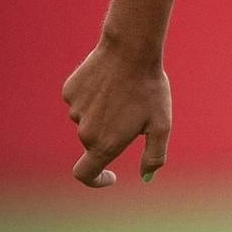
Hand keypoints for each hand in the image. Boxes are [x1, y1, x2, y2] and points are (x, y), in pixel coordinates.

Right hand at [61, 37, 172, 187]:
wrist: (130, 51)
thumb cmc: (150, 89)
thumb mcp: (161, 126)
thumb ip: (154, 157)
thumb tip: (147, 178)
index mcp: (105, 145)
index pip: (85, 174)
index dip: (95, 180)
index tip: (110, 174)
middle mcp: (84, 131)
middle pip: (93, 143)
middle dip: (111, 134)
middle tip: (134, 111)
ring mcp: (74, 110)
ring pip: (87, 120)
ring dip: (104, 113)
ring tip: (124, 92)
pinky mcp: (69, 91)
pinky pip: (81, 101)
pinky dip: (94, 96)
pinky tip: (110, 81)